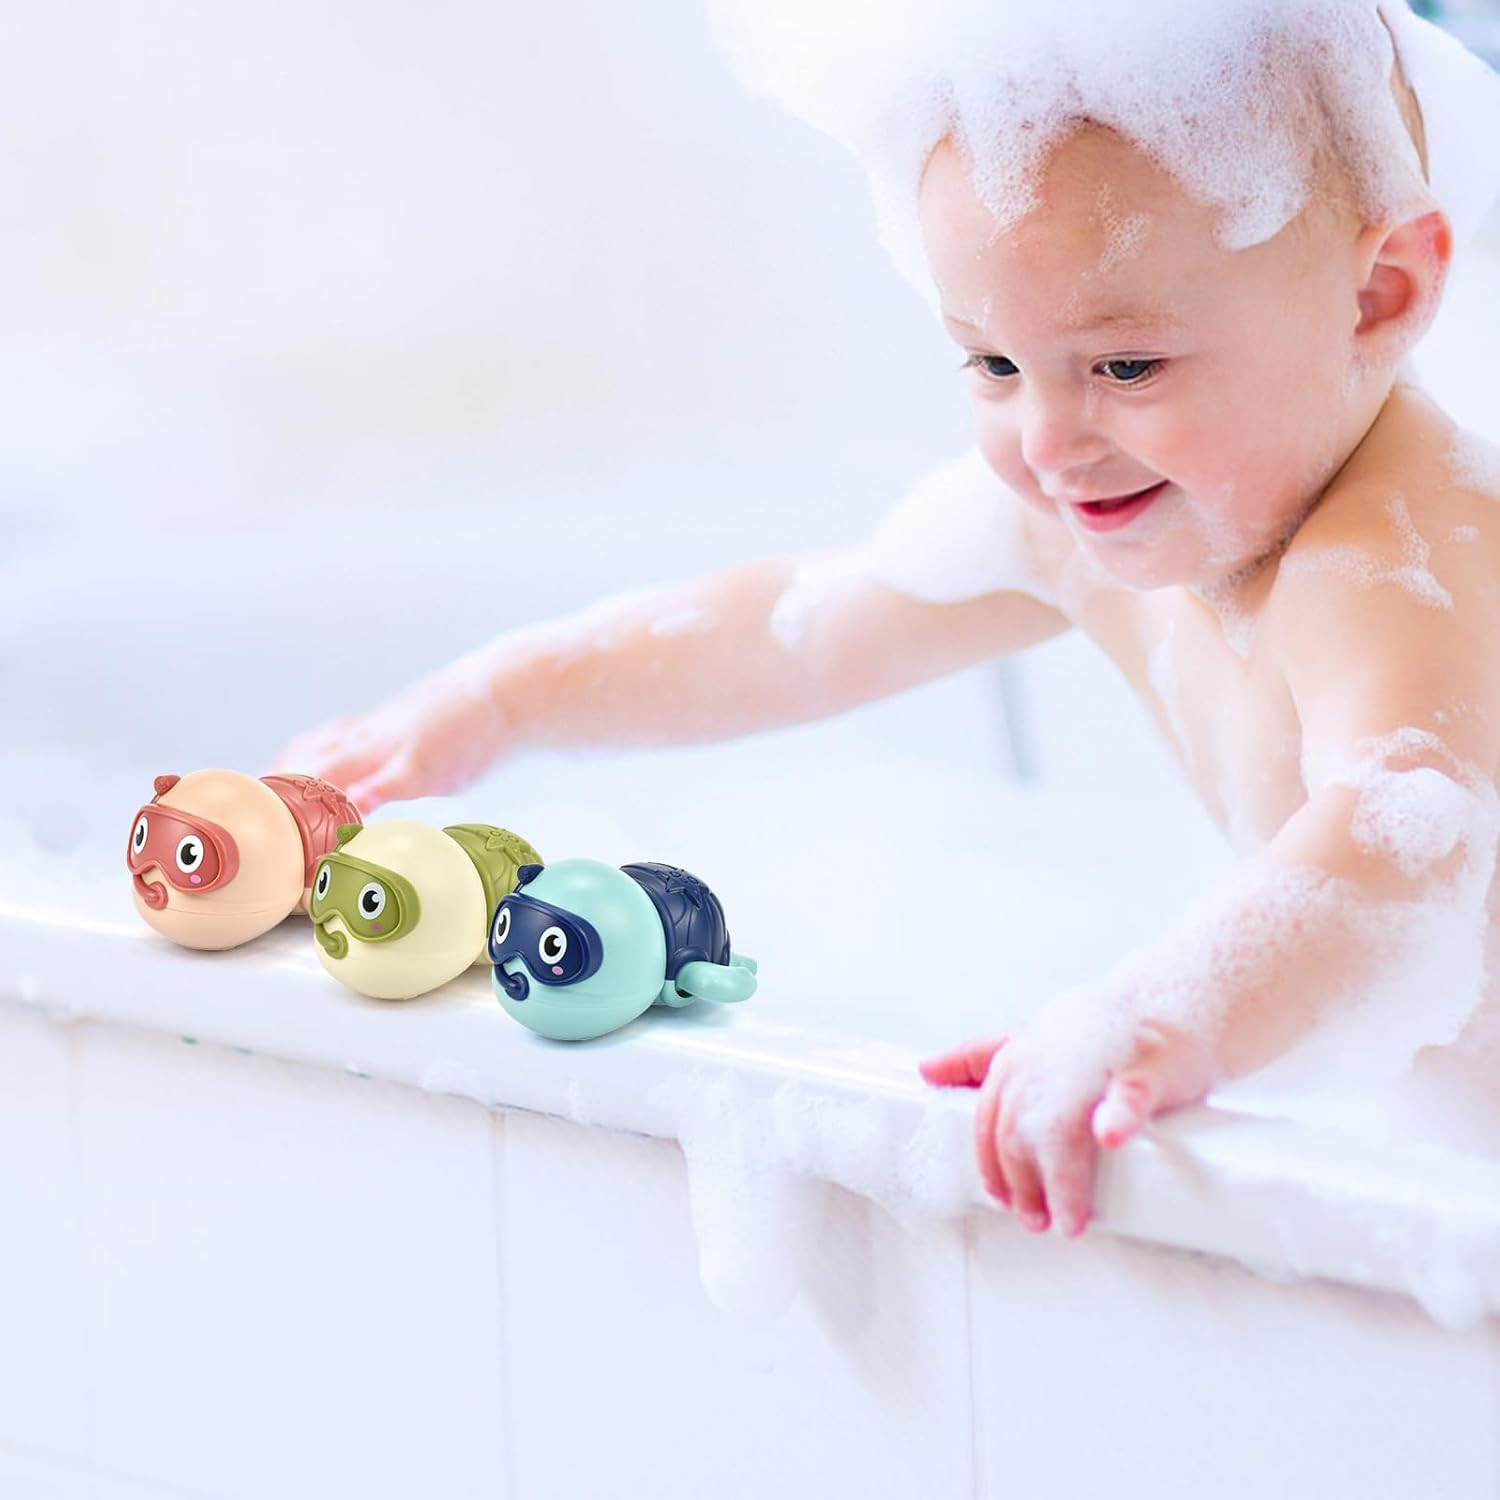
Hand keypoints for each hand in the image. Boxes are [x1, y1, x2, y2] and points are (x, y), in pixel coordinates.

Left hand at [272, 669, 512, 812]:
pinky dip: (367, 794)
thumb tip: (370, 789)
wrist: (506, 690)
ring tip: (276, 817)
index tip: (250, 791)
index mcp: (369, 730)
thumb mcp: (416, 738)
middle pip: (307, 758)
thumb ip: (388, 762)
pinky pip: (391, 780)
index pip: (309, 746)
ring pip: (335, 766)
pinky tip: (350, 810)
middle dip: (275, 786)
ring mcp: (394, 746)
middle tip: (248, 814)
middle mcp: (370, 736)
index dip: (278, 768)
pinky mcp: (425, 762)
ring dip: (302, 791)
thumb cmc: (465, 720)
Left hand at [919, 986, 1215, 1236]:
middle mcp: (1046, 1064)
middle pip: (1018, 1135)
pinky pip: (1126, 1093)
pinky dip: (1116, 1116)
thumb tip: (926, 1068)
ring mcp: (1094, 1067)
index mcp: (1018, 1058)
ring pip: (1063, 1129)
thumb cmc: (1098, 1027)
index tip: (1002, 1198)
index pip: (989, 1121)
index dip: (993, 1165)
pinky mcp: (1144, 1069)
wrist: (1169, 1001)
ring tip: (1069, 1220)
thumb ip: (979, 1055)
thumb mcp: (1030, 1034)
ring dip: (1062, 1180)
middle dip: (1024, 1186)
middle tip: (1038, 1221)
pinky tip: (1109, 1136)